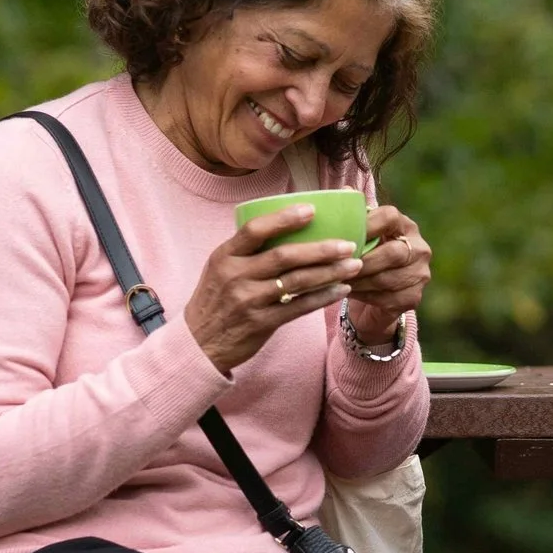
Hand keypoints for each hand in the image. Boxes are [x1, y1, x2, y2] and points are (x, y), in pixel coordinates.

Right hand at [185, 206, 363, 372]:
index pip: (255, 230)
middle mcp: (236, 276)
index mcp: (224, 256)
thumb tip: (286, 225)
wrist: (198, 343)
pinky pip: (298, 307)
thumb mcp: (220, 269)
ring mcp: (248, 301)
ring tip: (354, 265)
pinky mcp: (261, 323)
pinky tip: (340, 289)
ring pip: (296, 282)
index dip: (284, 218)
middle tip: (348, 244)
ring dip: (329, 272)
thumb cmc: (216, 300)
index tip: (312, 209)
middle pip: (284, 256)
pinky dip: (322, 297)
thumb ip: (246, 251)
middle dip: (320, 249)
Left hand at [345, 204, 431, 340]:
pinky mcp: (414, 297)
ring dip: (360, 280)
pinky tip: (349, 293)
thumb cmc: (367, 257)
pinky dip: (365, 296)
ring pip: (388, 278)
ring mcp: (420, 274)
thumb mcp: (361, 235)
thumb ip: (355, 216)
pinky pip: (388, 298)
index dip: (367, 224)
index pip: (390, 217)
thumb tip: (344, 190)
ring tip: (338, 280)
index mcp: (406, 226)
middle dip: (363, 260)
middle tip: (339, 265)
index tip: (345, 235)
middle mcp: (420, 248)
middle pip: (393, 252)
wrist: (378, 296)